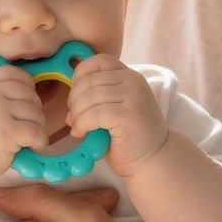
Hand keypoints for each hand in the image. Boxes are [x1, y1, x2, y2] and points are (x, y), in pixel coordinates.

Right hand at [0, 64, 46, 180]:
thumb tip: (19, 92)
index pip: (11, 73)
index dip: (27, 85)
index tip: (29, 100)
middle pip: (28, 94)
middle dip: (35, 112)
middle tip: (30, 128)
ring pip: (36, 113)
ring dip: (39, 128)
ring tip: (30, 141)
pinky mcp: (8, 131)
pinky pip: (37, 131)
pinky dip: (40, 141)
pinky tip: (34, 148)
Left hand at [67, 54, 168, 176]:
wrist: (152, 160)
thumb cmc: (128, 136)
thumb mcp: (114, 106)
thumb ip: (98, 94)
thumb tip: (69, 92)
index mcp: (130, 75)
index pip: (98, 61)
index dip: (80, 76)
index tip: (76, 97)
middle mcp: (134, 81)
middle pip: (90, 81)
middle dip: (74, 100)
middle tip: (72, 118)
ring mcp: (134, 97)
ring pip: (90, 97)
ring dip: (76, 114)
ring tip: (76, 127)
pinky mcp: (129, 115)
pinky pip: (94, 114)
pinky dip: (81, 124)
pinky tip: (81, 134)